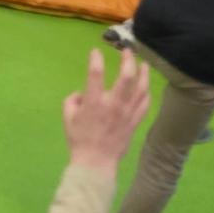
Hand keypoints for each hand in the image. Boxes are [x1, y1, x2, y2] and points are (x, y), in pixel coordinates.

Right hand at [64, 49, 151, 175]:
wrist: (96, 161)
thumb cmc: (79, 139)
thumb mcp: (67, 117)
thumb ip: (72, 100)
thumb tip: (81, 93)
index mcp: (93, 102)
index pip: (96, 73)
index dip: (96, 58)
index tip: (95, 51)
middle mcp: (113, 104)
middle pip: (126, 76)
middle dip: (128, 60)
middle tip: (126, 51)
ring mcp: (127, 112)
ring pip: (141, 88)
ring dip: (143, 73)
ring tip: (143, 63)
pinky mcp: (135, 121)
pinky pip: (145, 103)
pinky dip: (146, 91)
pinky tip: (146, 86)